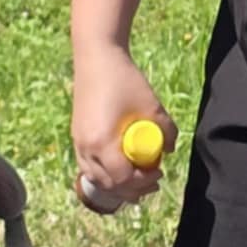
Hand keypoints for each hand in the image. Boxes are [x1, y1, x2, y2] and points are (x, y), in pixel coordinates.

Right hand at [71, 44, 176, 213]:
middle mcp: (85, 147)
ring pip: (95, 177)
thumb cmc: (125, 80)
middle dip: (132, 188)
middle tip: (153, 182)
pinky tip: (120, 166)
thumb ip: (166, 131)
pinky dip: (105, 172)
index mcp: (102, 143)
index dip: (143, 181)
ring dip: (117, 183)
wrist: (97, 59)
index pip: (122, 178)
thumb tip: (169, 150)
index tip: (159, 172)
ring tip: (138, 179)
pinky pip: (88, 166)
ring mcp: (77, 143)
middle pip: (108, 184)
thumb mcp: (153, 106)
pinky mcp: (76, 136)